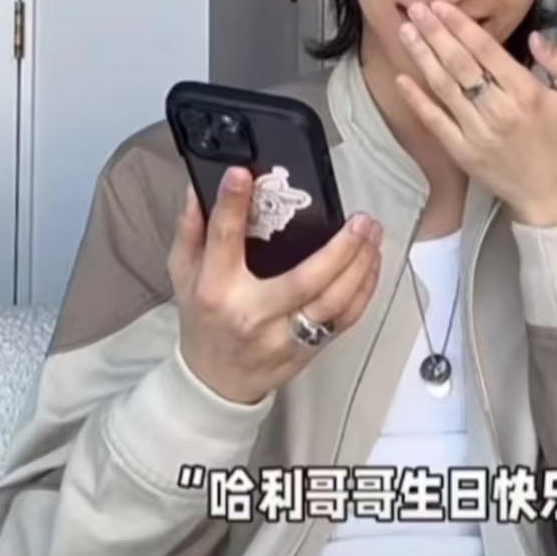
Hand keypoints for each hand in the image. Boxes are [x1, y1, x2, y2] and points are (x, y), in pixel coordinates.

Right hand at [168, 169, 382, 404]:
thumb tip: (197, 190)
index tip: (243, 174)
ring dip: (360, 268)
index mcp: (217, 290)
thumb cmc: (203, 321)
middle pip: (306, 280)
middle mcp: (254, 314)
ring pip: (334, 303)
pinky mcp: (308, 350)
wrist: (217, 381)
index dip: (233, 206)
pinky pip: (344, 320)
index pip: (225, 241)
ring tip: (373, 237)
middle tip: (360, 220)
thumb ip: (190, 232)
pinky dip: (364, 291)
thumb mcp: (184, 275)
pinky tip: (371, 266)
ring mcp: (284, 337)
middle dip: (340, 249)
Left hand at [395, 0, 556, 226]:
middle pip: (460, 64)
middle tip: (417, 9)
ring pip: (444, 87)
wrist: (547, 193)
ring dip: (423, 57)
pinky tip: (401, 78)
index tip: (441, 6)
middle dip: (436, 33)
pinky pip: (435, 121)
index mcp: (526, 93)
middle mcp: (499, 110)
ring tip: (406, 32)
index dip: (461, 26)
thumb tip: (534, 37)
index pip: (487, 51)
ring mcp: (477, 133)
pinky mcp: (462, 152)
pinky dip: (417, 99)